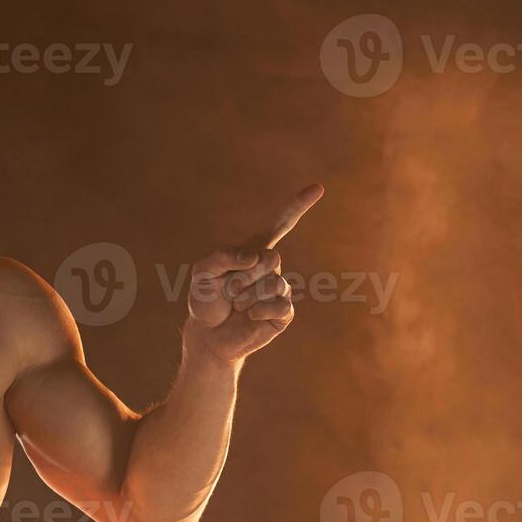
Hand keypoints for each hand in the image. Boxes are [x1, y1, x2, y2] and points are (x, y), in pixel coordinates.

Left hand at [185, 183, 323, 364]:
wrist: (208, 334)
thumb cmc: (205, 299)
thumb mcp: (202, 273)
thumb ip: (222, 256)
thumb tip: (254, 256)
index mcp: (254, 250)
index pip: (281, 224)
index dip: (298, 206)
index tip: (318, 188)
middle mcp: (271, 267)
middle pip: (271, 258)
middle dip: (244, 275)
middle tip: (229, 290)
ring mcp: (280, 289)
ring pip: (274, 284)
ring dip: (247, 296)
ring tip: (236, 305)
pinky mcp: (284, 312)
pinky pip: (280, 305)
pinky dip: (258, 310)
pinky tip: (248, 316)